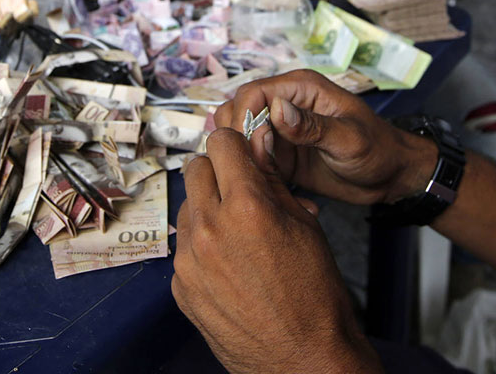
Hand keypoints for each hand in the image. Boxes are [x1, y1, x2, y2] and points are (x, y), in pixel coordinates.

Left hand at [173, 128, 381, 373]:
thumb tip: (258, 146)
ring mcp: (189, 260)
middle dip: (217, 172)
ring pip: (187, 208)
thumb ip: (273, 182)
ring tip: (238, 234)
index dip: (236, 144)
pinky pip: (184, 249)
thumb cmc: (315, 296)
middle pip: (195, 169)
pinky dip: (202, 248)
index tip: (242, 152)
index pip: (222, 143)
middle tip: (238, 189)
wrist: (303, 359)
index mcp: (246, 207)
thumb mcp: (306, 226)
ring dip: (207, 210)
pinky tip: (229, 266)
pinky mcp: (180, 286)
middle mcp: (210, 229)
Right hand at [212, 70, 433, 205]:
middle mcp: (286, 105)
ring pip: (240, 136)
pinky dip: (253, 172)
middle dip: (239, 139)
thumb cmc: (379, 150)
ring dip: (243, 156)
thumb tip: (277, 110)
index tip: (251, 146)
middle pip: (237, 112)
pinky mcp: (281, 156)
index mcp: (302, 88)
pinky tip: (271, 188)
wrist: (392, 177)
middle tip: (258, 165)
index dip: (243, 117)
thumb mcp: (350, 139)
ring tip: (264, 177)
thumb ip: (313, 126)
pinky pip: (252, 160)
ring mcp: (281, 132)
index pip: (252, 93)